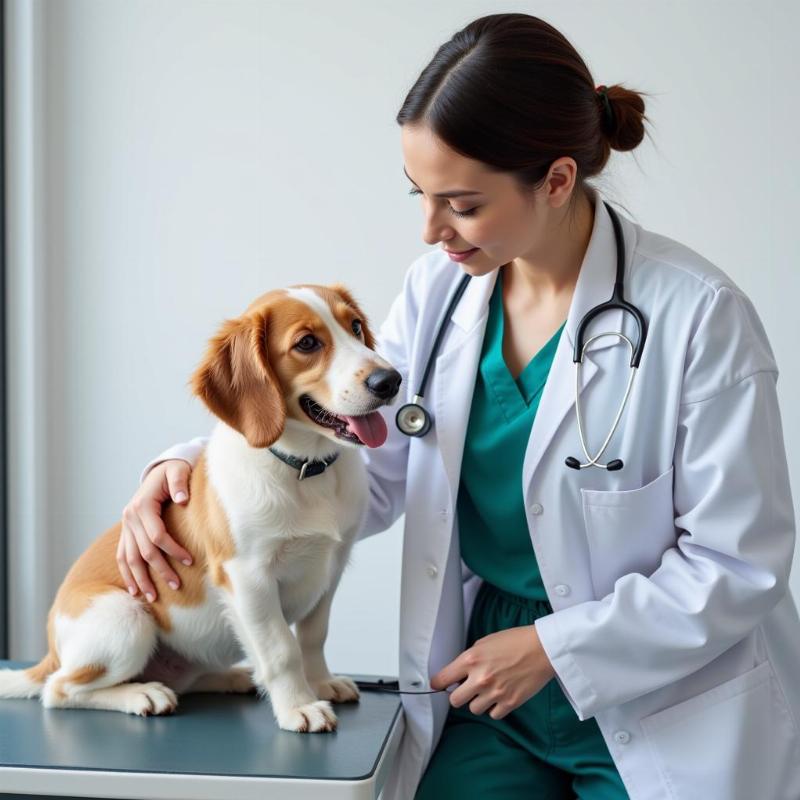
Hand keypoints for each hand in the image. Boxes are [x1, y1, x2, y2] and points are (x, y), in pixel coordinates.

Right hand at [116, 459, 194, 601]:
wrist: (159, 470)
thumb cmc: (173, 472)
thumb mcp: (178, 471)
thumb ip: (180, 483)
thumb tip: (182, 499)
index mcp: (142, 506)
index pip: (157, 535)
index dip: (173, 550)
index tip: (190, 561)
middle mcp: (129, 518)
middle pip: (143, 551)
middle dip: (160, 570)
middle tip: (176, 585)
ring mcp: (125, 526)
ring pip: (129, 558)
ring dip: (140, 579)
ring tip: (152, 598)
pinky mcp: (126, 532)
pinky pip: (122, 556)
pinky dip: (126, 573)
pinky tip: (134, 590)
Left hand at [430, 624, 556, 719]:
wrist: (542, 649)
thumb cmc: (515, 641)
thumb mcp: (484, 642)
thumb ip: (469, 659)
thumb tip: (458, 674)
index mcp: (471, 659)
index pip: (443, 678)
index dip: (437, 683)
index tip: (437, 685)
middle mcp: (480, 678)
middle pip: (455, 701)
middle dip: (459, 695)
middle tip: (466, 689)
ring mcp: (495, 693)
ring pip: (474, 709)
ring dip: (478, 702)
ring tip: (489, 690)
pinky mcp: (509, 703)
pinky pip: (493, 715)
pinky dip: (495, 708)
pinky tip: (501, 696)